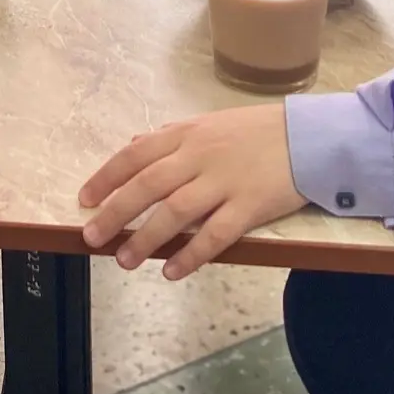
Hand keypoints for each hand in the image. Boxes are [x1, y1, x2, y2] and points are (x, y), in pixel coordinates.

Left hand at [79, 105, 304, 280]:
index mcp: (187, 134)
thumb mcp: (208, 123)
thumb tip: (132, 146)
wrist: (309, 137)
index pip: (136, 155)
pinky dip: (191, 254)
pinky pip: (215, 234)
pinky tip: (172, 270)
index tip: (84, 199)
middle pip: (148, 185)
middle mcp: (200, 156)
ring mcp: (224, 181)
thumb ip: (170, 136)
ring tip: (125, 259)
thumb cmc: (257, 131)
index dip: (107, 177)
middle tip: (91, 237)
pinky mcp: (249, 206)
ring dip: (146, 237)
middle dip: (115, 212)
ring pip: (176, 211)